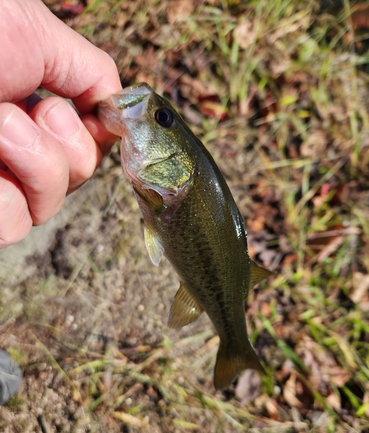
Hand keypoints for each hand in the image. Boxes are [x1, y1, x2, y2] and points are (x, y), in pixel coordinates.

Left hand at [0, 0, 120, 247]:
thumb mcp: (34, 32)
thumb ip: (89, 70)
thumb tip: (118, 110)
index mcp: (29, 111)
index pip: (86, 147)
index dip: (92, 137)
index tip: (79, 112)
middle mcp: (11, 148)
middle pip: (74, 180)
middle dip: (61, 145)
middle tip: (20, 109)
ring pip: (45, 208)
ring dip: (34, 164)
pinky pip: (10, 225)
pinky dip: (2, 196)